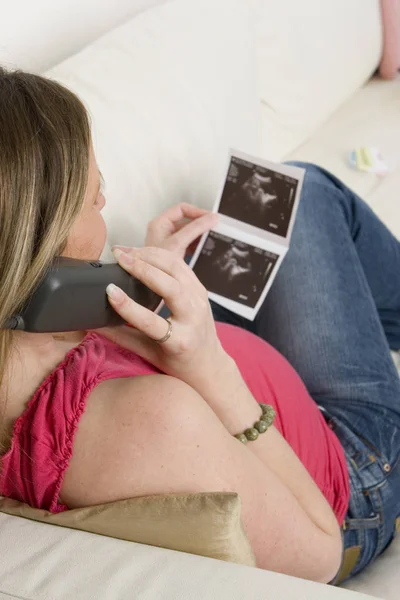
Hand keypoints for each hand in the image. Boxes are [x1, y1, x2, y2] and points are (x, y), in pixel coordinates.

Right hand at [98, 246, 229, 390]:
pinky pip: (180, 264)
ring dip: (149, 255)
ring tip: (124, 251)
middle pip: (170, 286)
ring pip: (177, 268)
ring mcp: (200, 299)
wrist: (208, 363)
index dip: (128, 306)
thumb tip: (90, 323)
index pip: (151, 321)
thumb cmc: (176, 362)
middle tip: (117, 257)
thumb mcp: (146, 353)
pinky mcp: (200, 288)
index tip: (109, 291)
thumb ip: (119, 337)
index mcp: (179, 341)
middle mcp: (193, 317)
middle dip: (142, 268)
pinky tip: (140, 252)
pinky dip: (159, 255)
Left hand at [141, 203, 217, 258]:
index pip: (182, 209)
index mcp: (160, 223)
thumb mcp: (177, 243)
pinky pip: (189, 243)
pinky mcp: (175, 251)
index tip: (211, 217)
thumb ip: (195, 229)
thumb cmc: (157, 264)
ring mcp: (169, 241)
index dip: (197, 211)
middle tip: (215, 227)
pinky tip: (206, 248)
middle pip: (187, 220)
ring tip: (213, 237)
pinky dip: (198, 244)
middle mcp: (164, 230)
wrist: (151, 287)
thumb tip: (213, 218)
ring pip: (189, 232)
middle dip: (201, 223)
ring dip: (201, 234)